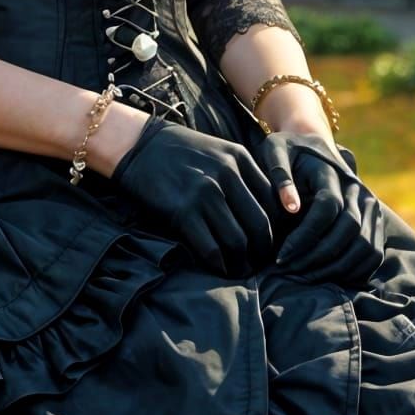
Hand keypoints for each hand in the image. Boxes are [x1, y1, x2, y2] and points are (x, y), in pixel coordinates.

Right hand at [107, 117, 276, 276]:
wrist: (138, 145)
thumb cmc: (180, 151)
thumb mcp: (218, 151)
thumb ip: (242, 174)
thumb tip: (267, 211)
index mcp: (239, 158)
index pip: (273, 200)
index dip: (276, 227)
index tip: (271, 241)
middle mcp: (227, 174)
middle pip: (260, 225)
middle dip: (262, 251)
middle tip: (258, 262)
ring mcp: (205, 193)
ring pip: (238, 241)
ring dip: (242, 263)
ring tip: (240, 270)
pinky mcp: (183, 212)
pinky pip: (211, 249)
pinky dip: (219, 266)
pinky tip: (219, 269)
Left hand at [242, 128, 387, 290]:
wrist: (315, 143)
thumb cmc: (288, 149)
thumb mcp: (276, 150)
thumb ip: (279, 175)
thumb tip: (291, 208)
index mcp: (334, 172)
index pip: (326, 209)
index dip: (304, 237)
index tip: (281, 255)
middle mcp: (359, 190)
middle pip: (348, 230)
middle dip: (318, 257)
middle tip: (290, 272)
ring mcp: (371, 206)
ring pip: (365, 246)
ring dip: (336, 269)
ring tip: (305, 277)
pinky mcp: (375, 220)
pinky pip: (373, 253)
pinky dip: (354, 271)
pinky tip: (328, 278)